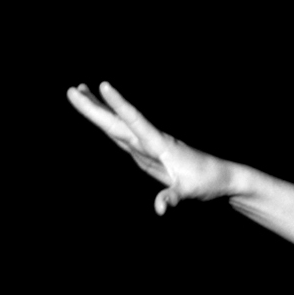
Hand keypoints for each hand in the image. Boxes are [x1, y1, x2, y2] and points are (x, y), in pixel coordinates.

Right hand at [66, 78, 239, 213]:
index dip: (119, 105)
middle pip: (118, 121)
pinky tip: (100, 116)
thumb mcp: (189, 192)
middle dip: (95, 107)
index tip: (103, 85)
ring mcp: (147, 144)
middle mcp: (151, 140)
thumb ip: (172, 198)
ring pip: (118, 125)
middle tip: (72, 89)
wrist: (220, 177)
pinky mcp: (147, 151)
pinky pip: (122, 135)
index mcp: (160, 144)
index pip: (136, 121)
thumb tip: (159, 209)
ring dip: (99, 110)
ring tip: (79, 91)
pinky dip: (109, 124)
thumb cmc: (207, 182)